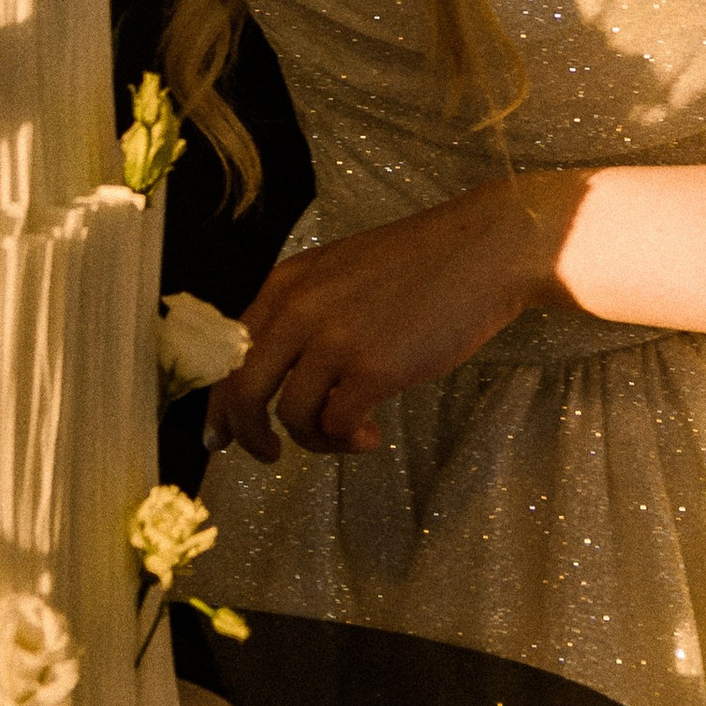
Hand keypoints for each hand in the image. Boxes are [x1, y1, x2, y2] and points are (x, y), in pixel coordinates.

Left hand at [208, 176, 587, 461]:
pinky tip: (372, 437)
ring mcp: (335, 338)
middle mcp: (300, 308)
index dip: (220, 402)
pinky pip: (337, 424)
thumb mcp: (343, 272)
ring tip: (348, 438)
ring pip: (291, 415)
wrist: (485, 249)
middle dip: (247, 433)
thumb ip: (306, 310)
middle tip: (266, 456)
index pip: (230, 352)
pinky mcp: (373, 367)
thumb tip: (278, 372)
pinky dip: (348, 441)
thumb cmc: (423, 263)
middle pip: (244, 390)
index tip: (220, 434)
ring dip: (313, 441)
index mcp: (287, 283)